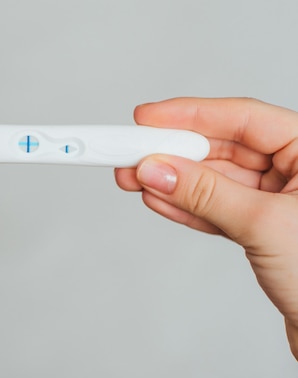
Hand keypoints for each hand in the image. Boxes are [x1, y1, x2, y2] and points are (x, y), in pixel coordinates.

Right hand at [115, 98, 297, 358]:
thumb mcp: (265, 225)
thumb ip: (207, 194)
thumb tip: (160, 170)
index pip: (245, 119)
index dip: (192, 115)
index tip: (149, 117)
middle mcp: (295, 171)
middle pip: (223, 147)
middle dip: (174, 152)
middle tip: (132, 150)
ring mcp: (275, 199)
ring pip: (214, 179)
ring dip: (171, 180)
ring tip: (133, 177)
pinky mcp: (258, 226)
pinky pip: (215, 206)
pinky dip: (185, 205)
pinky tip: (156, 198)